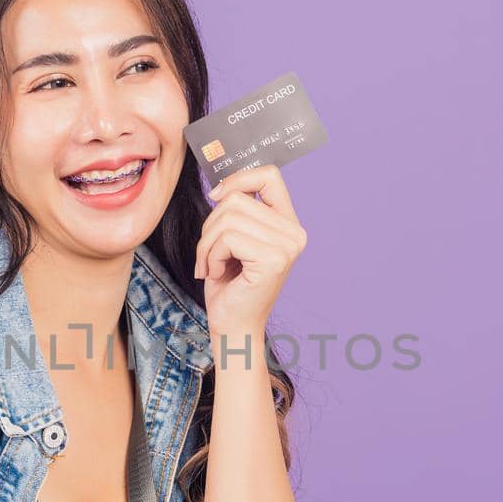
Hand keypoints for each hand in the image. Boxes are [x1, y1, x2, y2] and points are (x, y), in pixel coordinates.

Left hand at [194, 164, 307, 336]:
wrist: (233, 326)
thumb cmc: (229, 285)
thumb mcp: (233, 239)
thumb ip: (236, 210)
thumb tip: (219, 187)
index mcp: (288, 223)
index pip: (269, 175)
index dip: (237, 179)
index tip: (216, 196)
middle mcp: (294, 233)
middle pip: (237, 198)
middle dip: (210, 225)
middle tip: (208, 253)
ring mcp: (287, 246)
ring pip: (228, 218)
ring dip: (208, 244)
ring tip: (212, 265)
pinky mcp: (273, 260)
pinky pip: (227, 238)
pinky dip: (211, 256)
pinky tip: (218, 274)